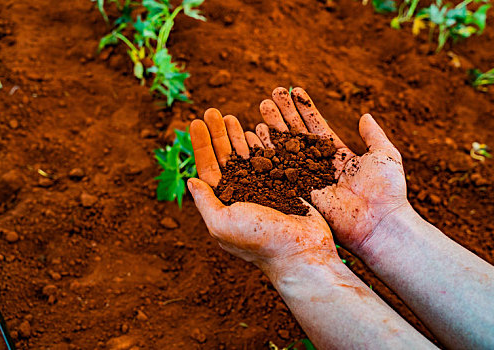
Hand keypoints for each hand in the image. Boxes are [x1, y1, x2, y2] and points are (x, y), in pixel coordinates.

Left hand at [187, 109, 339, 277]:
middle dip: (217, 134)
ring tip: (229, 116)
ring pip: (246, 156)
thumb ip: (206, 202)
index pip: (208, 169)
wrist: (302, 250)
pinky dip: (260, 145)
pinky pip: (268, 160)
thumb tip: (191, 181)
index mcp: (223, 204)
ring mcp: (262, 189)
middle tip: (212, 111)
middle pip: (225, 158)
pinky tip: (253, 130)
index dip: (201, 145)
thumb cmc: (260, 240)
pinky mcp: (282, 186)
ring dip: (236, 136)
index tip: (196, 122)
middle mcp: (241, 195)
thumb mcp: (222, 224)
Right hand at [255, 87, 407, 252]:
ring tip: (263, 106)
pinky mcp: (298, 193)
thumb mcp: (384, 154)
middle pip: (298, 135)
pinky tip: (258, 133)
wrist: (377, 222)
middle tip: (272, 94)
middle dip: (285, 114)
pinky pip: (280, 170)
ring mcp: (307, 179)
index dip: (305, 109)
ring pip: (286, 148)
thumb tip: (365, 115)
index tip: (293, 91)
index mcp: (338, 156)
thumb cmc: (385, 189)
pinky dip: (268, 151)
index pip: (317, 127)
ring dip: (274, 127)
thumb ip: (372, 135)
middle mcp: (319, 166)